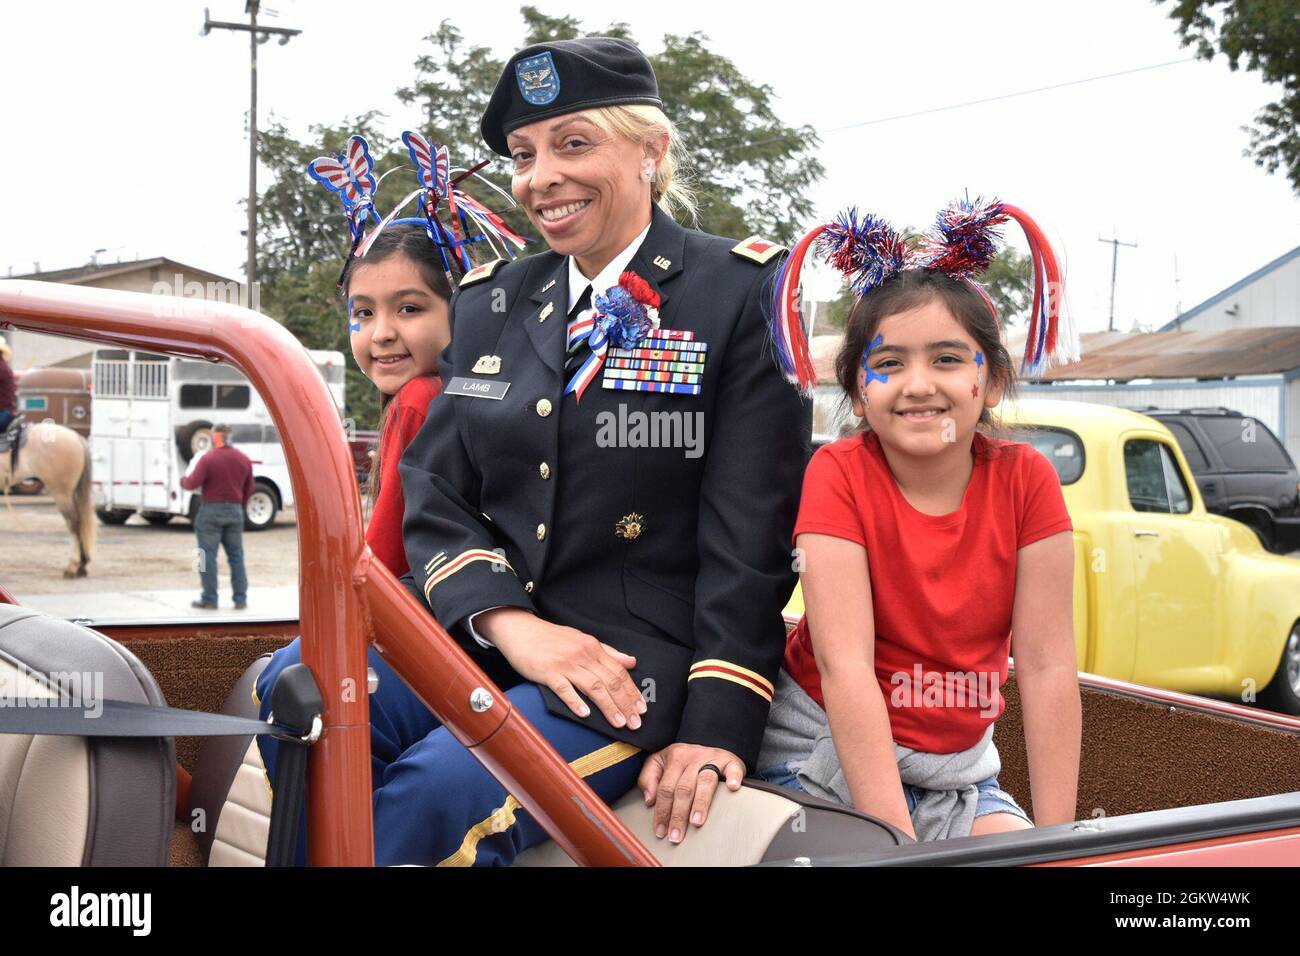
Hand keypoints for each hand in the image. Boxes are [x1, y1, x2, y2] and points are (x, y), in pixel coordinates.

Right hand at [477, 608, 645, 730]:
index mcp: (593, 647)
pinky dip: (576, 701)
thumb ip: (608, 652)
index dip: (632, 691)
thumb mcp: (582, 639)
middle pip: (610, 681)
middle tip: (635, 722)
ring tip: (619, 722)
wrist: (520, 629)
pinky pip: (564, 688)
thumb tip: (631, 662)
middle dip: (625, 703)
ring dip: (608, 706)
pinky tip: (585, 714)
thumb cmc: (551, 637)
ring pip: (593, 686)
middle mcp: (583, 654)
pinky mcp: (547, 672)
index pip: (619, 671)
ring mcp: (565, 663)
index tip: (641, 708)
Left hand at [638, 742, 744, 843]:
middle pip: (684, 788)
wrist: (710, 744)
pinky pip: (733, 768)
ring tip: (696, 822)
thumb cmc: (684, 760)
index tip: (661, 831)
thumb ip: (648, 778)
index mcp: (674, 757)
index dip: (662, 811)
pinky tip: (731, 788)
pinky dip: (733, 778)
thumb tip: (649, 800)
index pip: (665, 788)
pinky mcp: (730, 761)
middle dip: (678, 815)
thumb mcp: (660, 761)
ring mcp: (713, 758)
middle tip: (676, 835)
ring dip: (700, 803)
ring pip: (705, 781)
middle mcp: (693, 757)